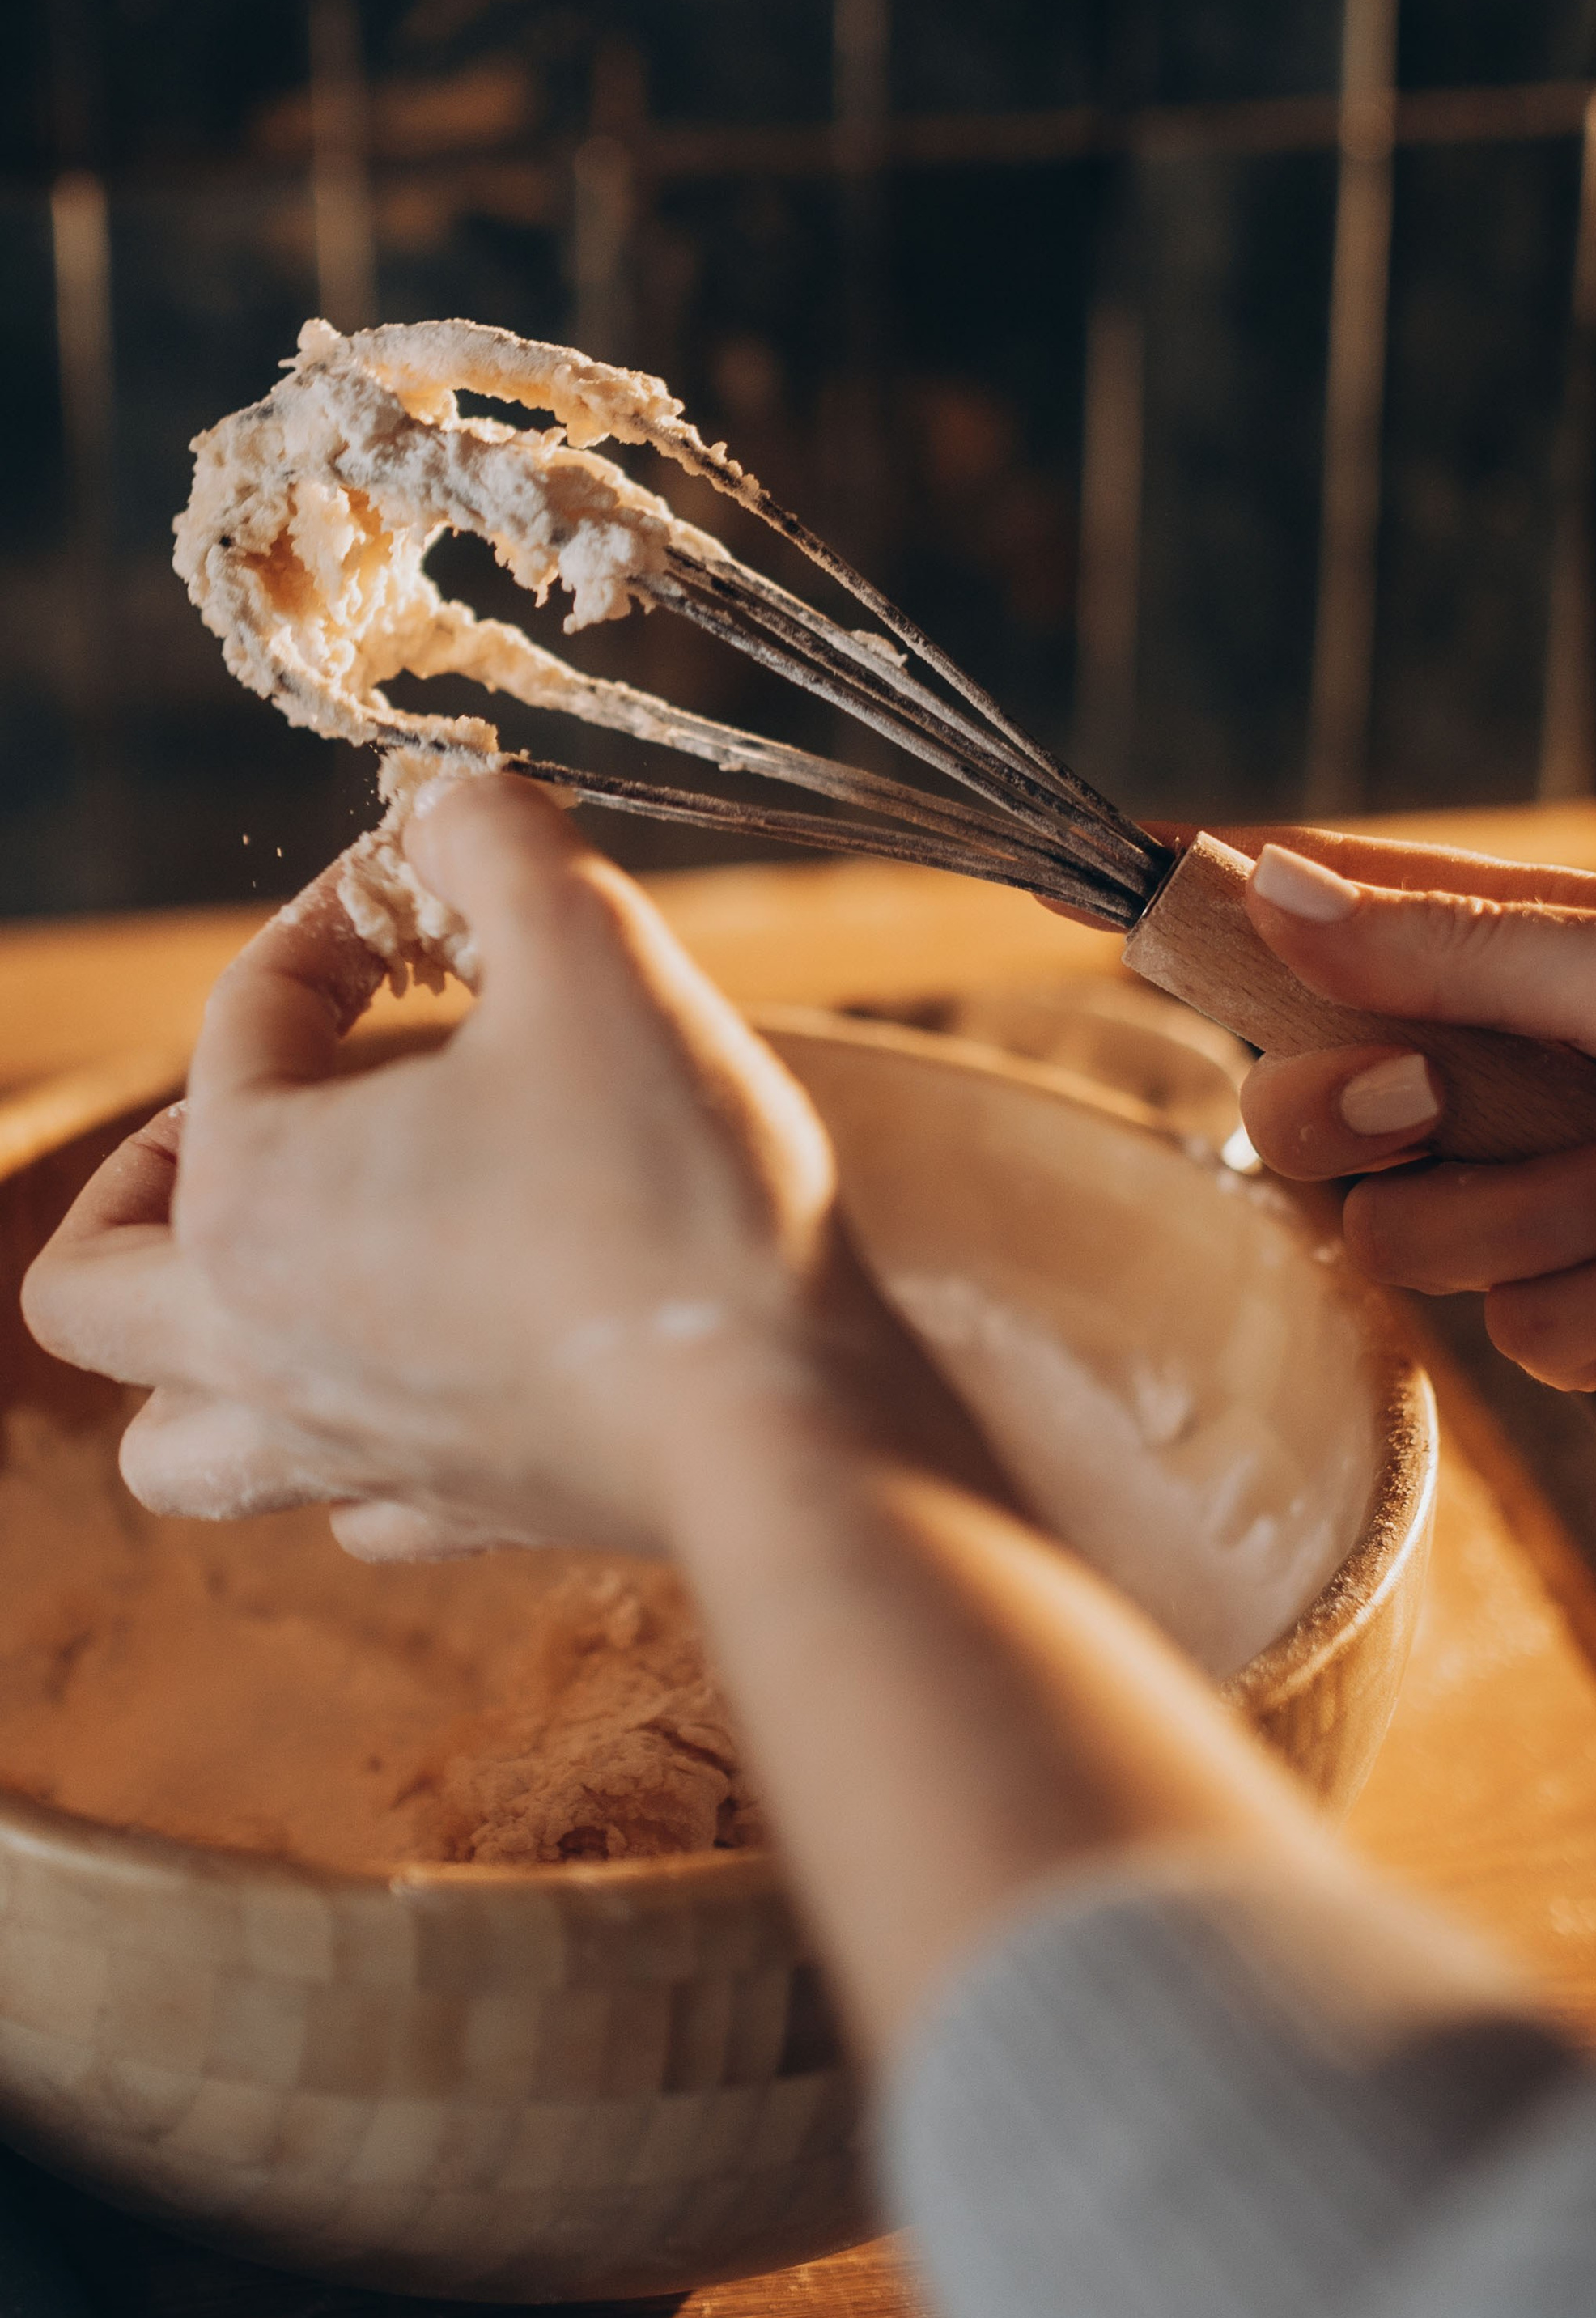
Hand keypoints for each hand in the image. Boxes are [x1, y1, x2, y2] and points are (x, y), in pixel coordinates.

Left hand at [22, 776, 983, 1556]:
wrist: (787, 1425)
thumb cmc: (676, 1193)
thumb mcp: (596, 953)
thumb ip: (498, 843)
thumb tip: (449, 800)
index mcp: (252, 1197)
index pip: (241, 1020)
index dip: (330, 926)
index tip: (428, 897)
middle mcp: (260, 1347)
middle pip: (87, 1289)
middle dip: (141, 1180)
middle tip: (261, 1114)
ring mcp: (354, 1453)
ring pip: (175, 1445)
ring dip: (191, 1359)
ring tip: (291, 1276)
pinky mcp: (463, 1517)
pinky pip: (347, 1503)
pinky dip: (353, 1437)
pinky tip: (444, 1364)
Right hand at [1213, 826, 1595, 1447]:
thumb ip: (1455, 948)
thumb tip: (1273, 882)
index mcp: (1516, 967)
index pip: (1326, 930)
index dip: (1231, 918)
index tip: (1137, 893)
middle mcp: (1503, 1086)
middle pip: (1301, 1112)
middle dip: (1356, 1113)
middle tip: (1433, 1094)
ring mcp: (1532, 1211)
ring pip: (1402, 1241)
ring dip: (1550, 1218)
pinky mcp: (1580, 1329)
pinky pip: (1513, 1334)